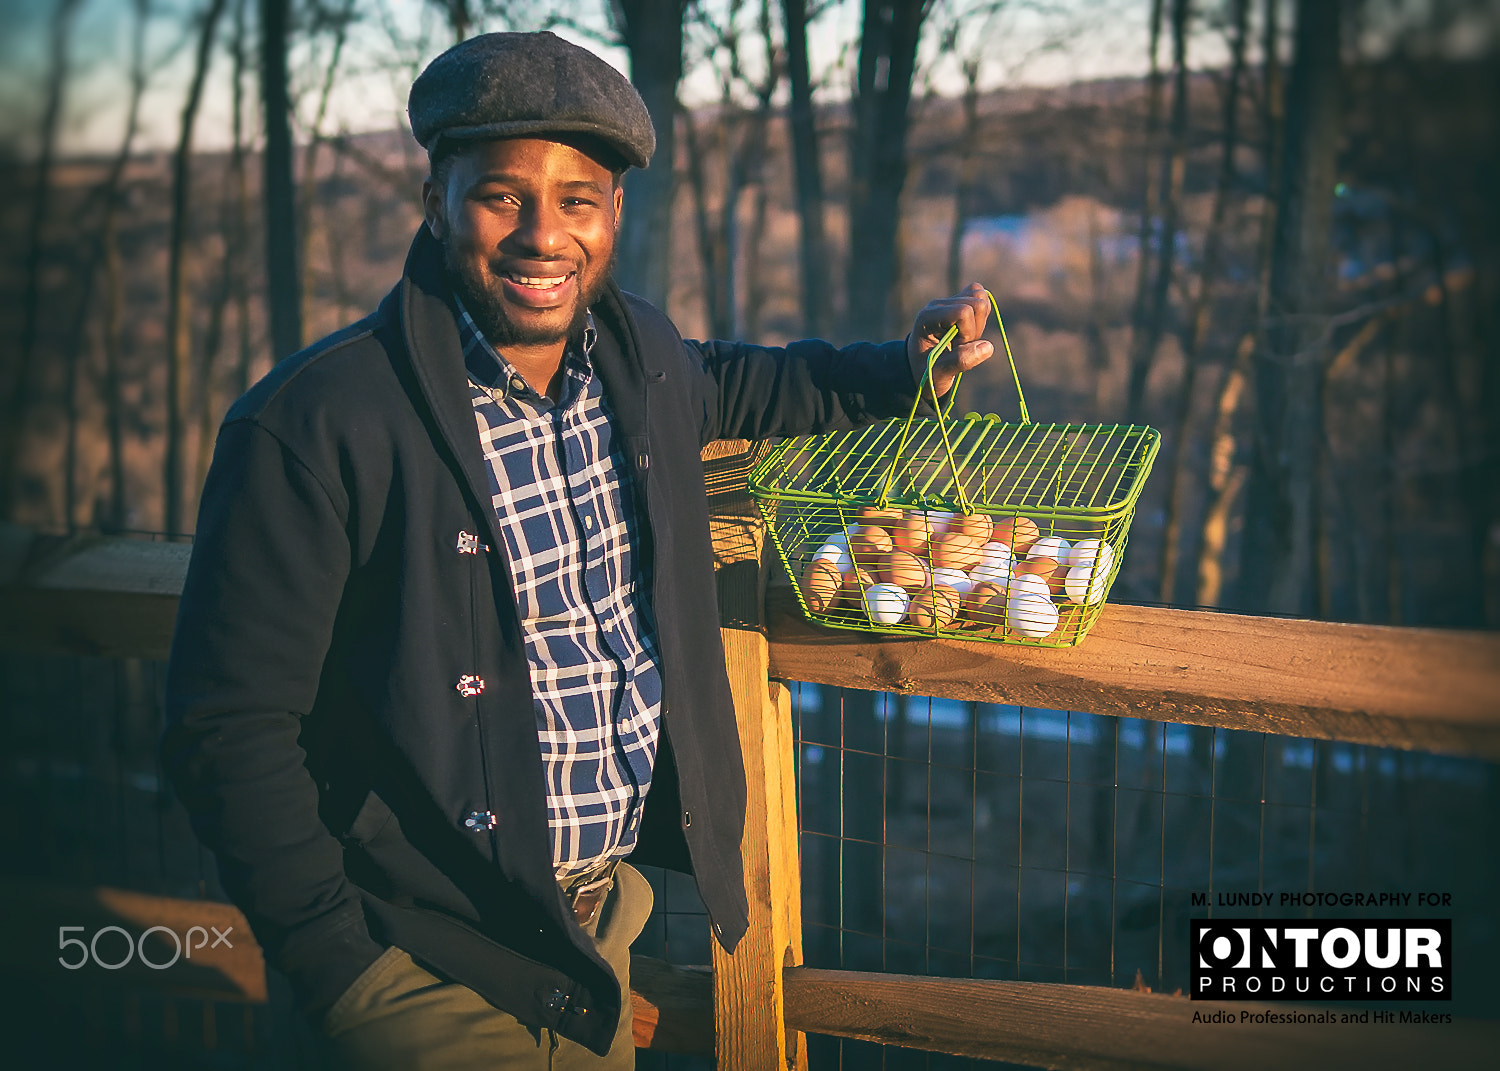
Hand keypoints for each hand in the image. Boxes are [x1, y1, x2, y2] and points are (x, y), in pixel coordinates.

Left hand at [906, 282, 993, 402]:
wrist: (921, 367)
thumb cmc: (926, 372)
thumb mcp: (938, 374)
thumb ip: (960, 360)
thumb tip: (988, 347)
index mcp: (928, 317)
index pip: (964, 312)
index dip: (967, 333)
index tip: (954, 348)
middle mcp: (938, 304)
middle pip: (977, 302)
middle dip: (975, 329)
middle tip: (959, 345)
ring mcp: (949, 301)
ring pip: (981, 297)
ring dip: (979, 323)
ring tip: (963, 339)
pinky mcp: (959, 302)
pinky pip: (982, 298)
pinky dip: (981, 317)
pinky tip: (968, 331)